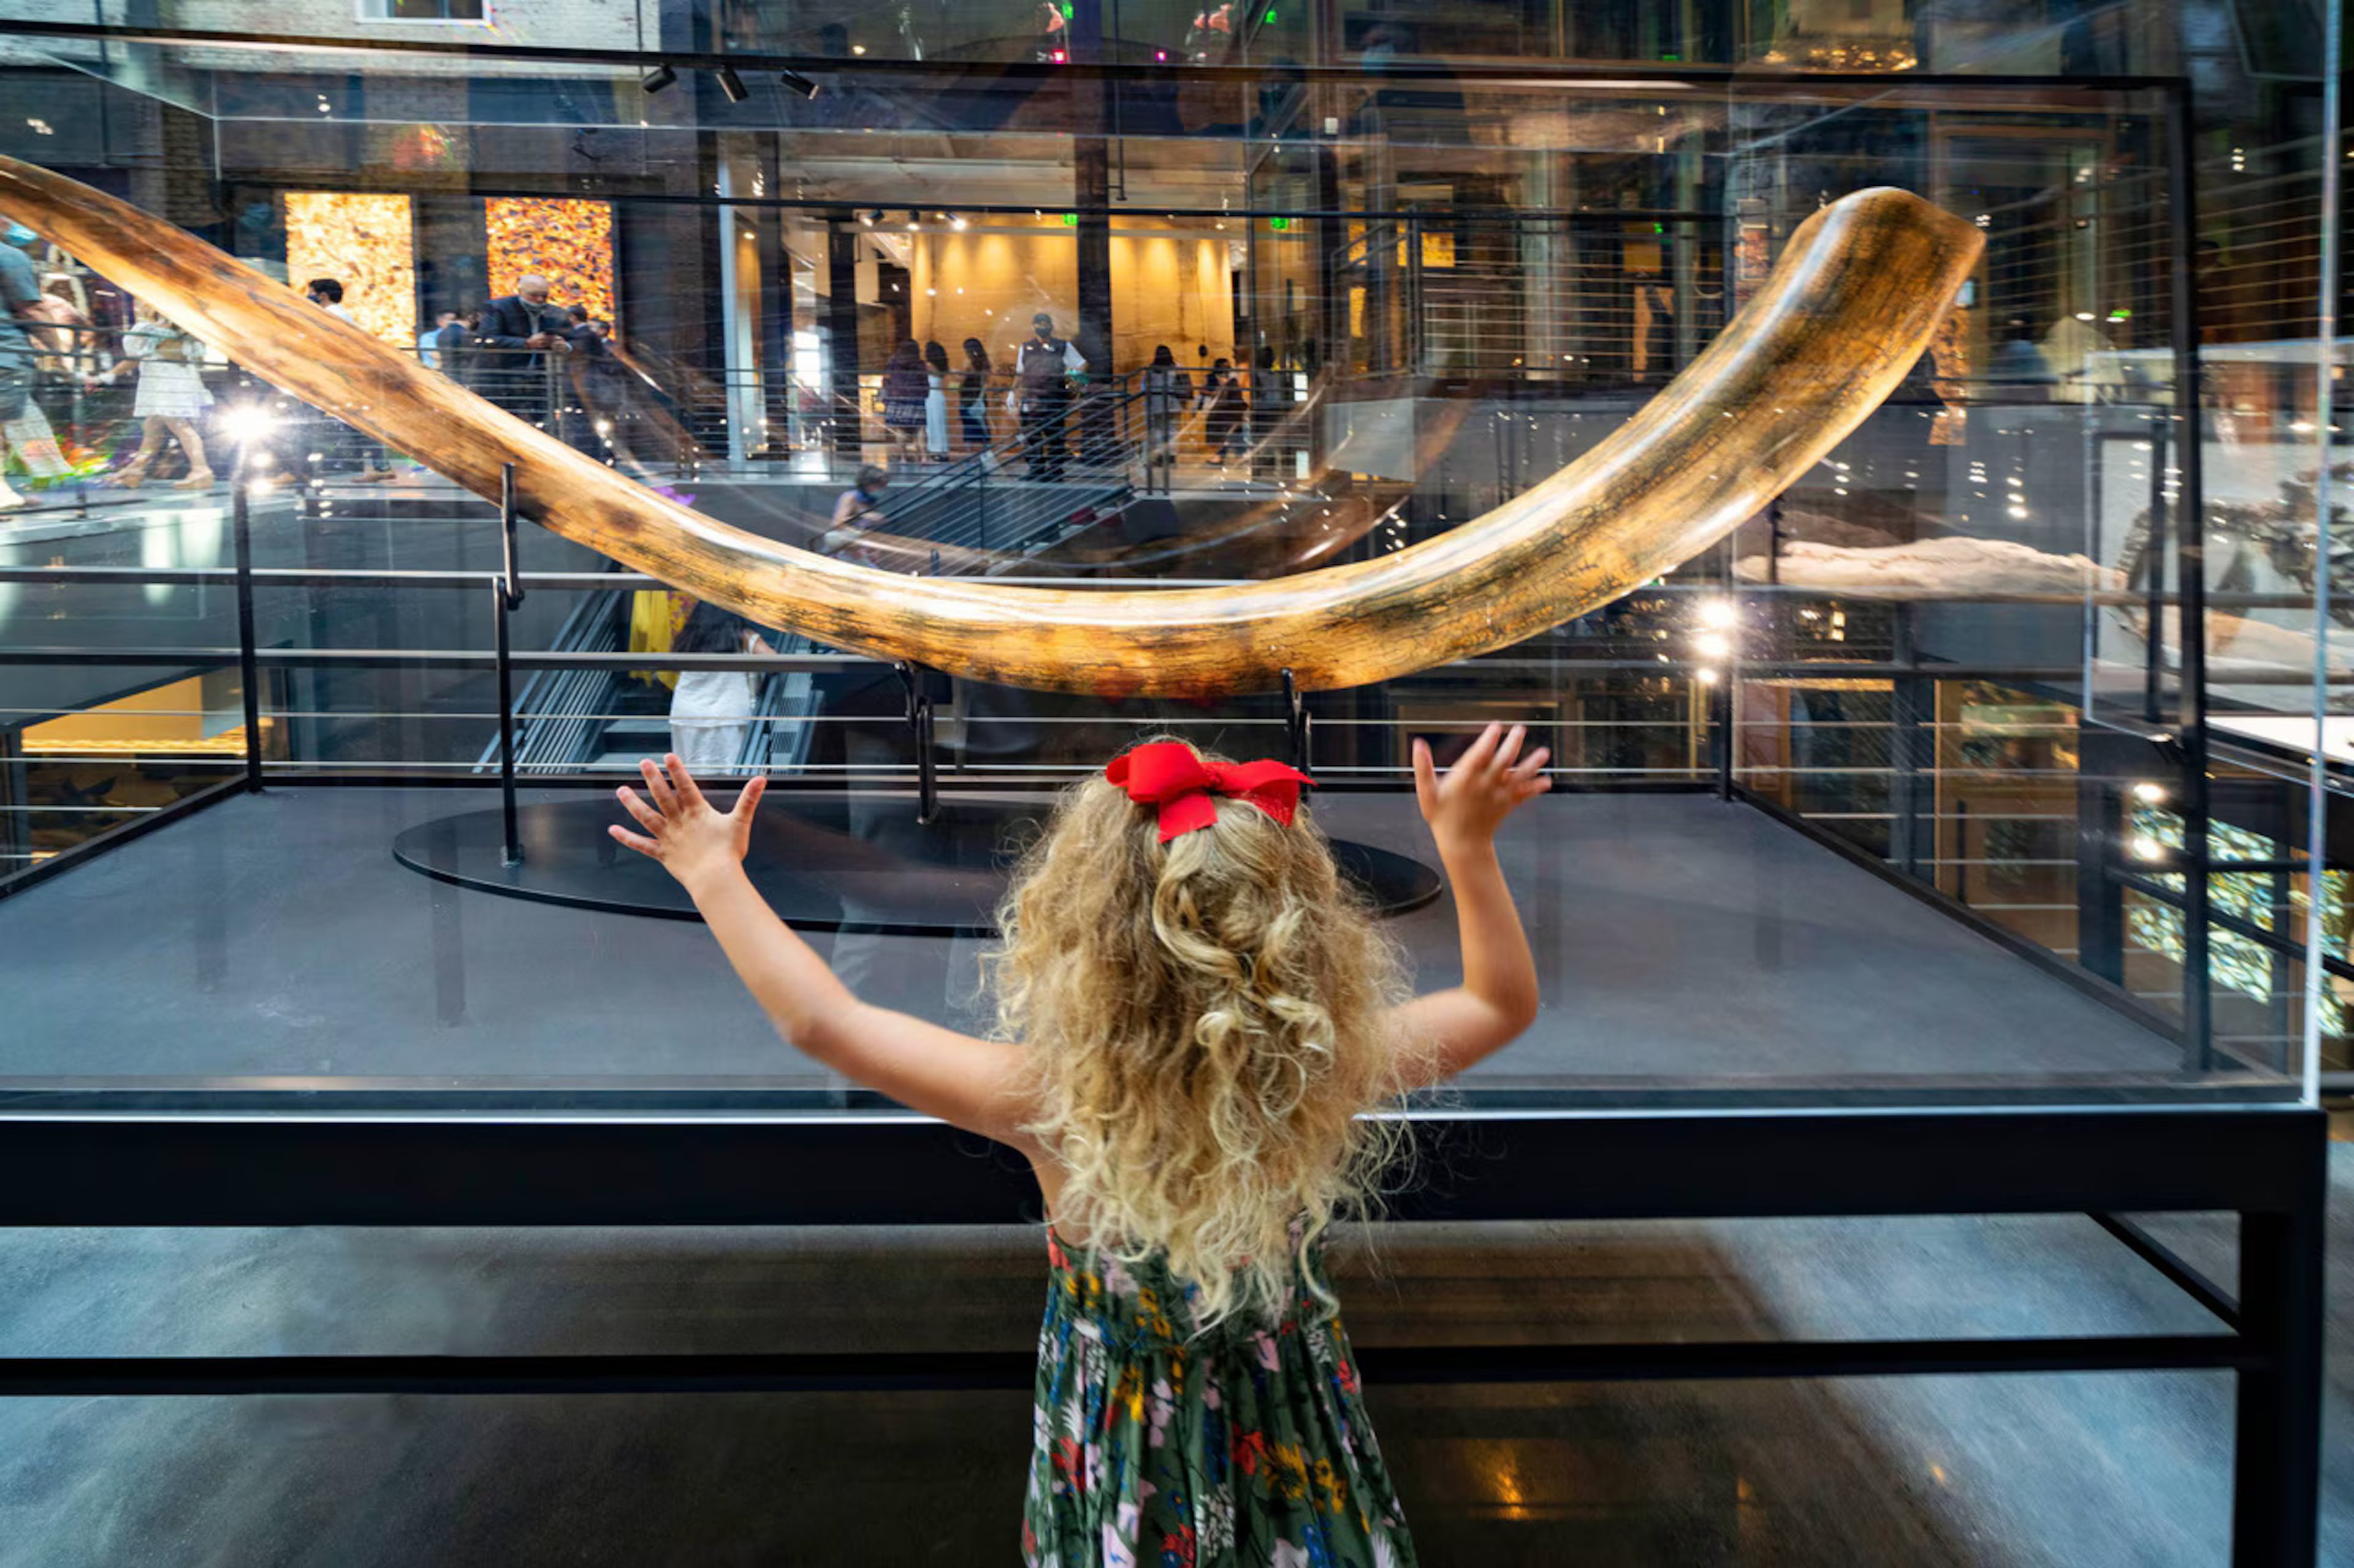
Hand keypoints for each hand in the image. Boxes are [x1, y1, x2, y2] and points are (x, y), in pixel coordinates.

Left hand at [610, 754, 765, 890]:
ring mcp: (668, 837)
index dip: (677, 770)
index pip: (685, 786)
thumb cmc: (728, 853)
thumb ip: (749, 799)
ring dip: (632, 803)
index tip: (668, 756)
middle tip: (643, 763)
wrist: (715, 878)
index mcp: (697, 812)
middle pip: (662, 796)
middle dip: (652, 778)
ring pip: (646, 816)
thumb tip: (761, 780)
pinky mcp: (662, 853)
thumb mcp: (741, 822)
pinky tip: (613, 830)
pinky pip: (641, 844)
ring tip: (621, 790)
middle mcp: (678, 821)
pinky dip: (626, 838)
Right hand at [1411, 722, 1549, 858]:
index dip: (1488, 740)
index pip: (1479, 755)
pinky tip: (1547, 781)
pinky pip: (1523, 795)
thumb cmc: (1442, 817)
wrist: (1461, 844)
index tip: (1496, 726)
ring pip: (1518, 777)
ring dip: (1532, 764)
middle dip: (1513, 744)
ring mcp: (1498, 796)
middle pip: (1502, 761)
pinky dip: (1535, 788)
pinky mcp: (1506, 805)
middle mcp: (1484, 786)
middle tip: (1520, 729)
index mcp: (1465, 779)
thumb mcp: (1426, 793)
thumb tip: (1417, 744)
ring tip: (1544, 753)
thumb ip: (1422, 767)